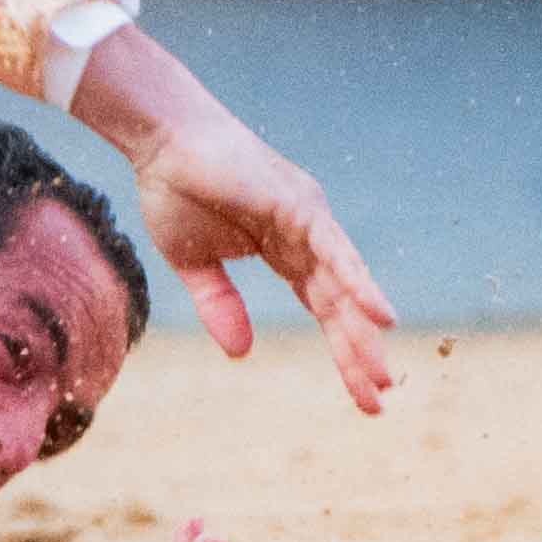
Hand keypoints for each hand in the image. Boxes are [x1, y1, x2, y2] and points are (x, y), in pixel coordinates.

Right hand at [73, 31, 399, 411]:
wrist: (160, 140)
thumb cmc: (174, 187)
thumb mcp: (194, 263)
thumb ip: (220, 304)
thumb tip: (241, 354)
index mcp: (286, 250)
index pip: (324, 309)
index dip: (343, 352)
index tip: (364, 397)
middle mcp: (307, 236)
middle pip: (340, 305)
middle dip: (358, 353)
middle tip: (380, 401)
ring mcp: (307, 219)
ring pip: (342, 285)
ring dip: (362, 331)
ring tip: (381, 377)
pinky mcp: (297, 206)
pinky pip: (333, 252)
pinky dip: (358, 283)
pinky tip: (380, 317)